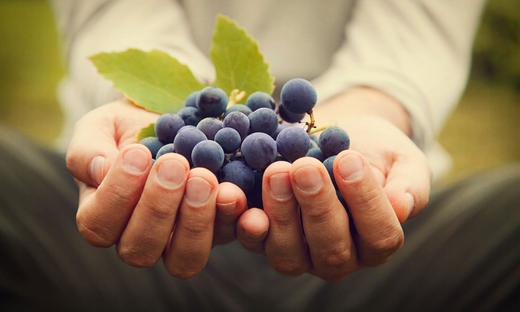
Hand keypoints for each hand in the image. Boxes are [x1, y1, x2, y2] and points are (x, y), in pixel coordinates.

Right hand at [66, 99, 246, 277]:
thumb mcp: (102, 126)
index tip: (137, 153)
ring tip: (203, 177)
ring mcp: (181, 238)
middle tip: (174, 164)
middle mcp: (140, 237)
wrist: (173, 119)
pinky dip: (232, 216)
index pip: (99, 224)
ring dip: (195, 220)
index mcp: (104, 216)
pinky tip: (234, 191)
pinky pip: (227, 235)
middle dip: (158, 208)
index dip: (116, 195)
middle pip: (141, 249)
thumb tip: (98, 169)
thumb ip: (87, 149)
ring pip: (185, 258)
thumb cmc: (130, 127)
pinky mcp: (218, 229)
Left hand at [236, 88, 431, 280]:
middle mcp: (339, 257)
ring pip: (288, 252)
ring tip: (277, 171)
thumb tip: (403, 207)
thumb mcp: (403, 161)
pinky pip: (253, 241)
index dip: (365, 201)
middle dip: (317, 206)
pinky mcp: (266, 238)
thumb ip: (410, 184)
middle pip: (330, 248)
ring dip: (280, 213)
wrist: (339, 139)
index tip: (350, 160)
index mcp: (377, 241)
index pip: (379, 235)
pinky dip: (243, 221)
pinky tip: (236, 196)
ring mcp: (299, 252)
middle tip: (305, 167)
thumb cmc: (376, 151)